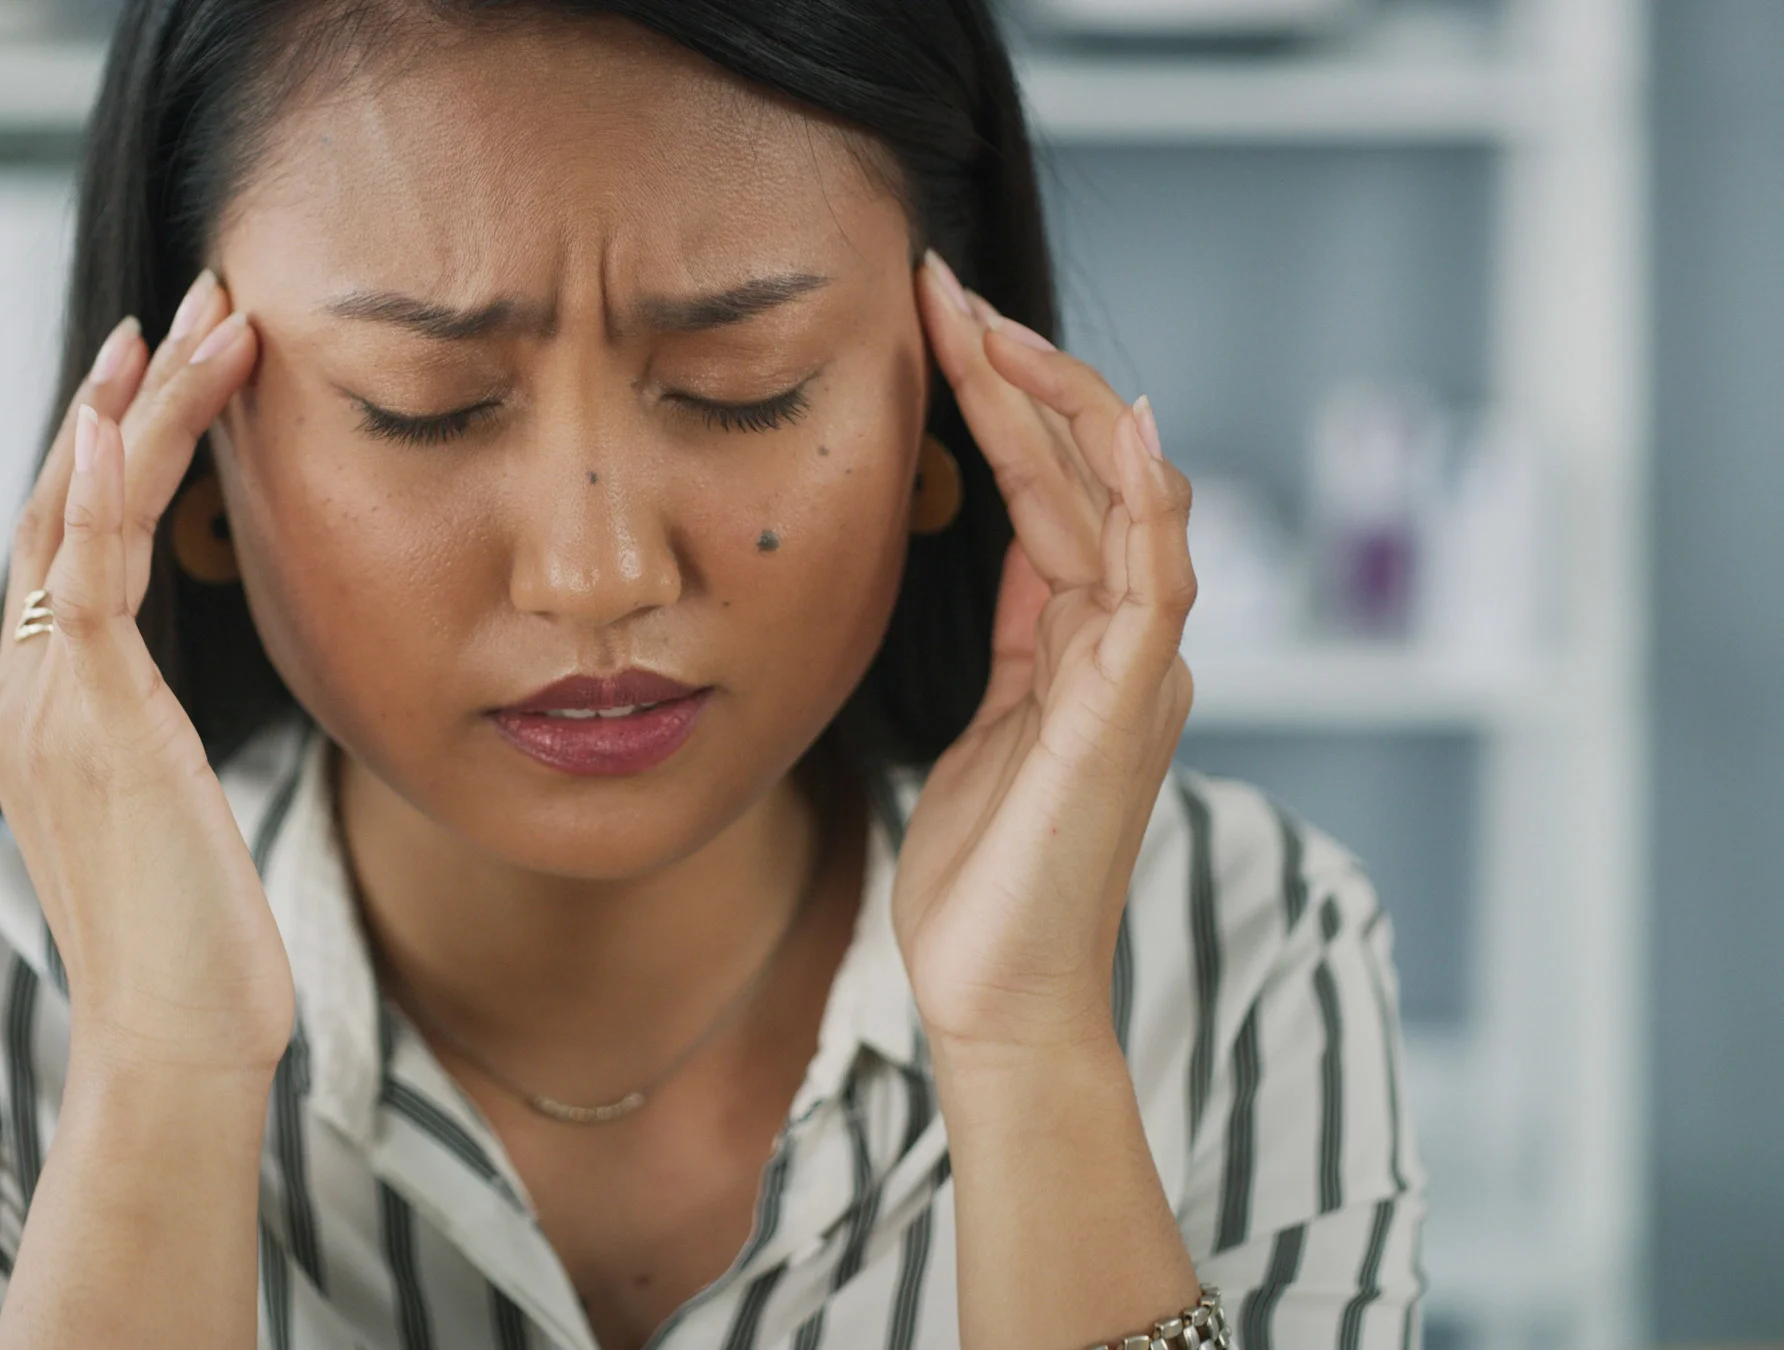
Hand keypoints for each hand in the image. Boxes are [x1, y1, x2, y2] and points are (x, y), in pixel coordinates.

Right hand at [0, 272, 290, 1077]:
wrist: (173, 1045)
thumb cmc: (198, 953)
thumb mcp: (180, 823)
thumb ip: (163, 750)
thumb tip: (191, 725)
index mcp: (49, 716)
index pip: (71, 549)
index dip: (113, 450)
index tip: (167, 371)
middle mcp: (29, 697)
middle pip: (61, 506)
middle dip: (127, 397)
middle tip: (195, 303)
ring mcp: (46, 705)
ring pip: (74, 515)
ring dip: (141, 409)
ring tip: (209, 319)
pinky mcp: (87, 720)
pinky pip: (81, 577)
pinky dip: (96, 486)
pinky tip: (122, 408)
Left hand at [891, 252, 1197, 1056]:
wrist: (998, 994)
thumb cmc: (983, 876)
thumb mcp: (985, 724)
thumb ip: (1014, 635)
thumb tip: (1011, 544)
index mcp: (1084, 642)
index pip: (1050, 488)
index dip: (999, 400)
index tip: (932, 321)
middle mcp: (1126, 642)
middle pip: (1087, 473)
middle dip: (1018, 373)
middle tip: (941, 288)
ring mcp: (1139, 672)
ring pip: (1121, 502)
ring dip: (1060, 405)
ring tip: (989, 323)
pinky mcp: (1131, 710)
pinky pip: (1155, 582)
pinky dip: (1148, 501)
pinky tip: (1124, 423)